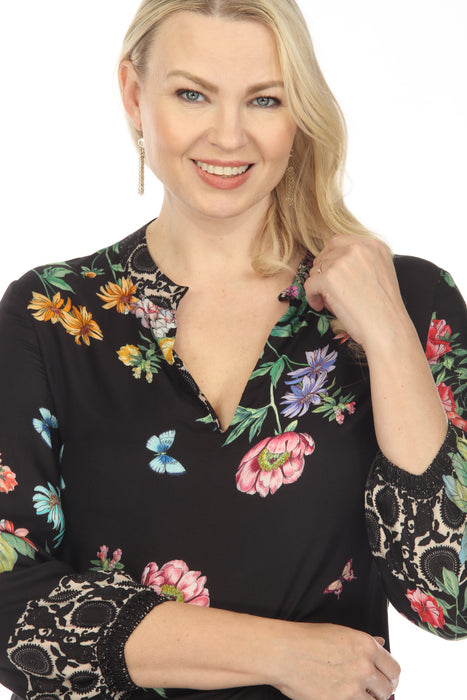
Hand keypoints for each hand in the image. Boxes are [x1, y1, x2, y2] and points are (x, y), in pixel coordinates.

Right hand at [273, 622, 399, 699]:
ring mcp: (353, 688)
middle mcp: (364, 666)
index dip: (391, 676)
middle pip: (388, 688)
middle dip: (381, 691)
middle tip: (372, 691)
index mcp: (366, 645)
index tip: (385, 680)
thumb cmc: (306, 639)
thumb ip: (364, 641)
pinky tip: (343, 696)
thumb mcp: (339, 632)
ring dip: (367, 699)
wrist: (283, 652)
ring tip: (354, 694)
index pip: (394, 668)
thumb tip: (380, 642)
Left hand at [304, 236, 404, 347]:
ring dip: (318, 285)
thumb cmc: (383, 310)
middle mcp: (359, 248)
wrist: (387, 329)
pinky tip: (320, 306)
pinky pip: (310, 284)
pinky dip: (312, 297)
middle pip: (326, 253)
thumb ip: (359, 263)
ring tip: (328, 301)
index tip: (332, 275)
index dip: (332, 259)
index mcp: (374, 246)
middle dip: (323, 271)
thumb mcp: (379, 274)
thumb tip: (328, 263)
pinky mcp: (329, 277)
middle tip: (326, 289)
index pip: (341, 242)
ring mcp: (343, 261)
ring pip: (317, 269)